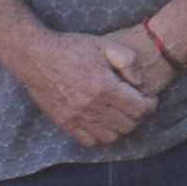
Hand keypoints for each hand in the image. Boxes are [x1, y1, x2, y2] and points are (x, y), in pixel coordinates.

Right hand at [0, 23, 152, 149]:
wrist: (36, 56)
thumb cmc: (72, 48)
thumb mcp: (104, 44)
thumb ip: (127, 60)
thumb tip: (139, 81)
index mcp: (104, 86)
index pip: (139, 109)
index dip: (150, 105)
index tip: (150, 99)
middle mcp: (92, 106)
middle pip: (128, 125)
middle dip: (138, 116)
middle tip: (135, 105)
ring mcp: (77, 117)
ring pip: (111, 137)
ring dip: (120, 128)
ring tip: (120, 114)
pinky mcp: (65, 122)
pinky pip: (90, 141)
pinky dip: (100, 135)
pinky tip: (102, 122)